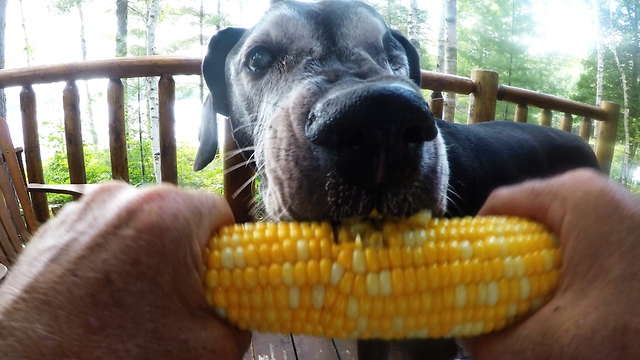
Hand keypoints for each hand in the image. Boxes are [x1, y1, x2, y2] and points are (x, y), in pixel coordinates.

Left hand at [0, 182, 250, 358]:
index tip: (219, 274)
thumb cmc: (112, 355)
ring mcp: (86, 208)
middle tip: (179, 293)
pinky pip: (105, 229)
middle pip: (179, 212)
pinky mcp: (59, 225)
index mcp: (168, 215)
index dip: (226, 246)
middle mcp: (125, 197)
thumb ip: (241, 318)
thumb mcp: (207, 348)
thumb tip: (245, 307)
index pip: (220, 211)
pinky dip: (114, 253)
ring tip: (137, 295)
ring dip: (149, 249)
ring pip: (140, 220)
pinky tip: (106, 292)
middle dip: (186, 249)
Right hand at [462, 168, 639, 358]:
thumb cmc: (636, 329)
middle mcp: (598, 192)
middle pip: (527, 219)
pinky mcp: (635, 234)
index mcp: (574, 196)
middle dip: (509, 263)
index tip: (469, 282)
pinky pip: (586, 244)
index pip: (500, 205)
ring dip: (540, 272)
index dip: (476, 243)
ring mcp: (622, 211)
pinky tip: (576, 306)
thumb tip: (469, 343)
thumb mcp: (558, 345)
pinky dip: (571, 274)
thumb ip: (496, 347)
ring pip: (558, 234)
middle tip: (503, 303)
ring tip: (539, 310)